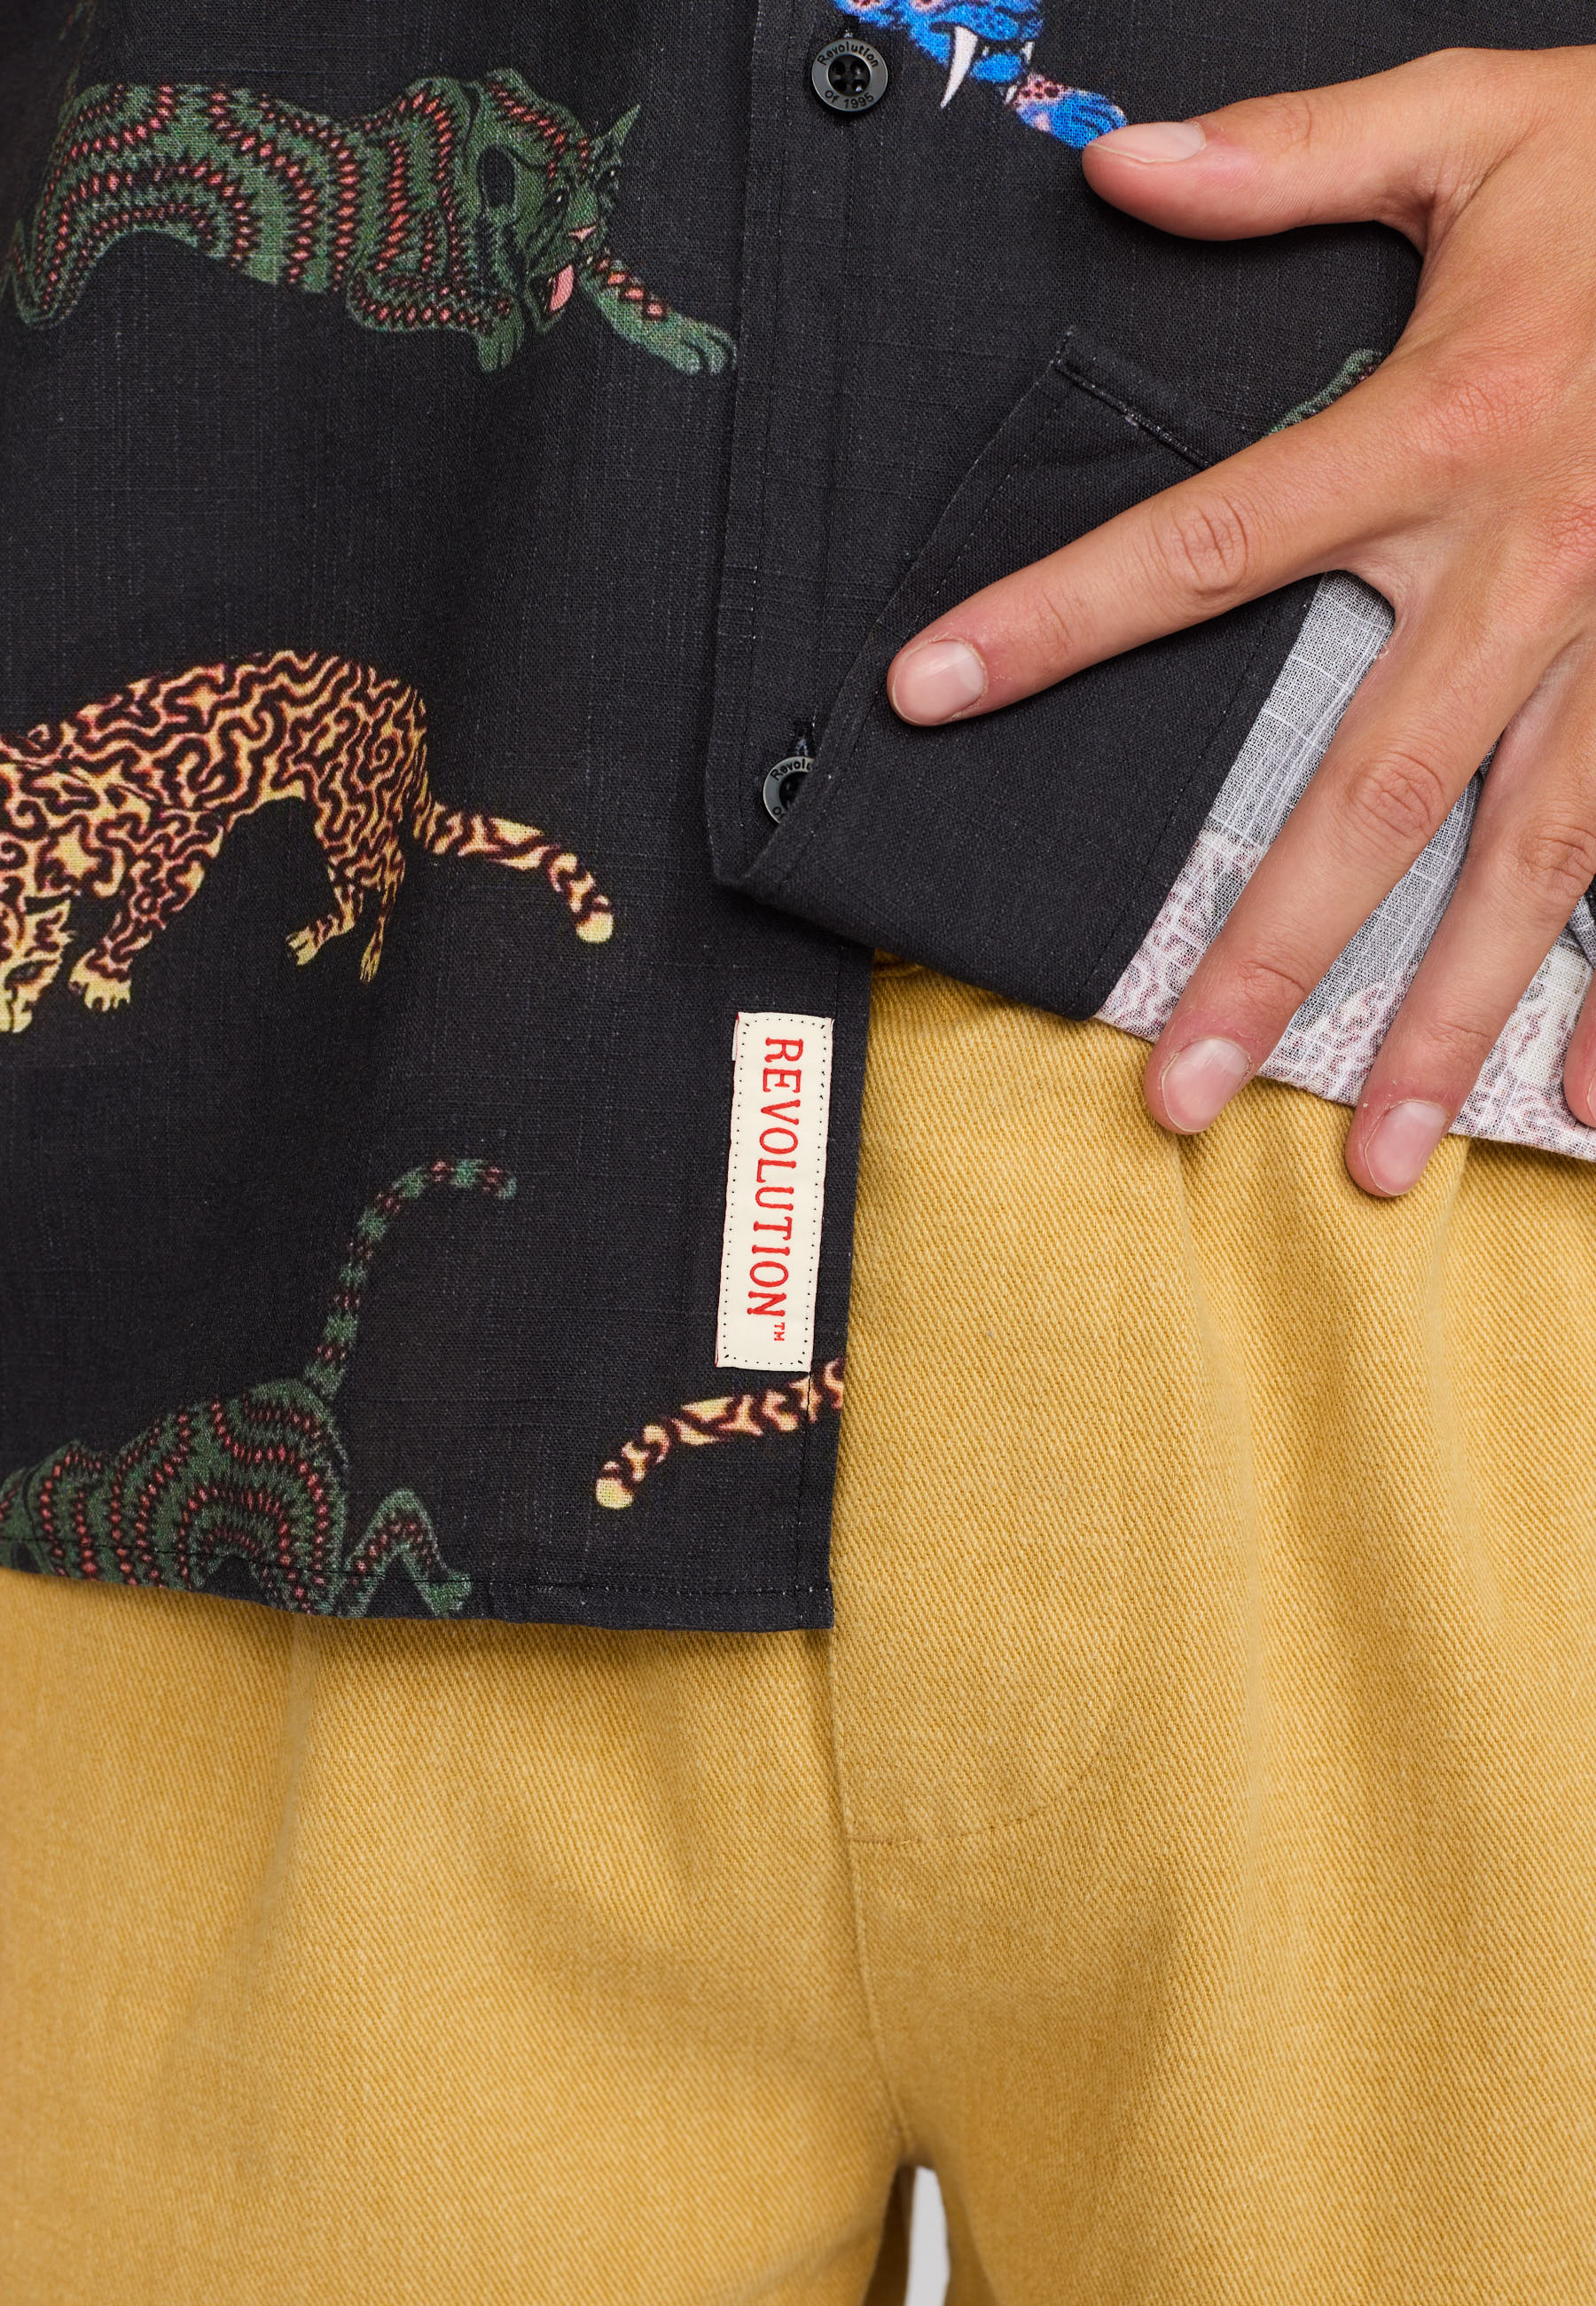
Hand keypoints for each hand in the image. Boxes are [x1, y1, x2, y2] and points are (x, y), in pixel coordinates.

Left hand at [887, 47, 1595, 1194]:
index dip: (1054, 619)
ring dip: (1446, 1014)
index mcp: (1445, 428)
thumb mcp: (1481, 123)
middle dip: (1270, 951)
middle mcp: (1535, 561)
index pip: (1204, 546)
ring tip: (1373, 1153)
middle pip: (1369, 788)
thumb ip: (1295, 156)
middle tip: (1178, 1085)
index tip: (930, 692)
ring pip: (1529, 857)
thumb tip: (1116, 167)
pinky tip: (1579, 1089)